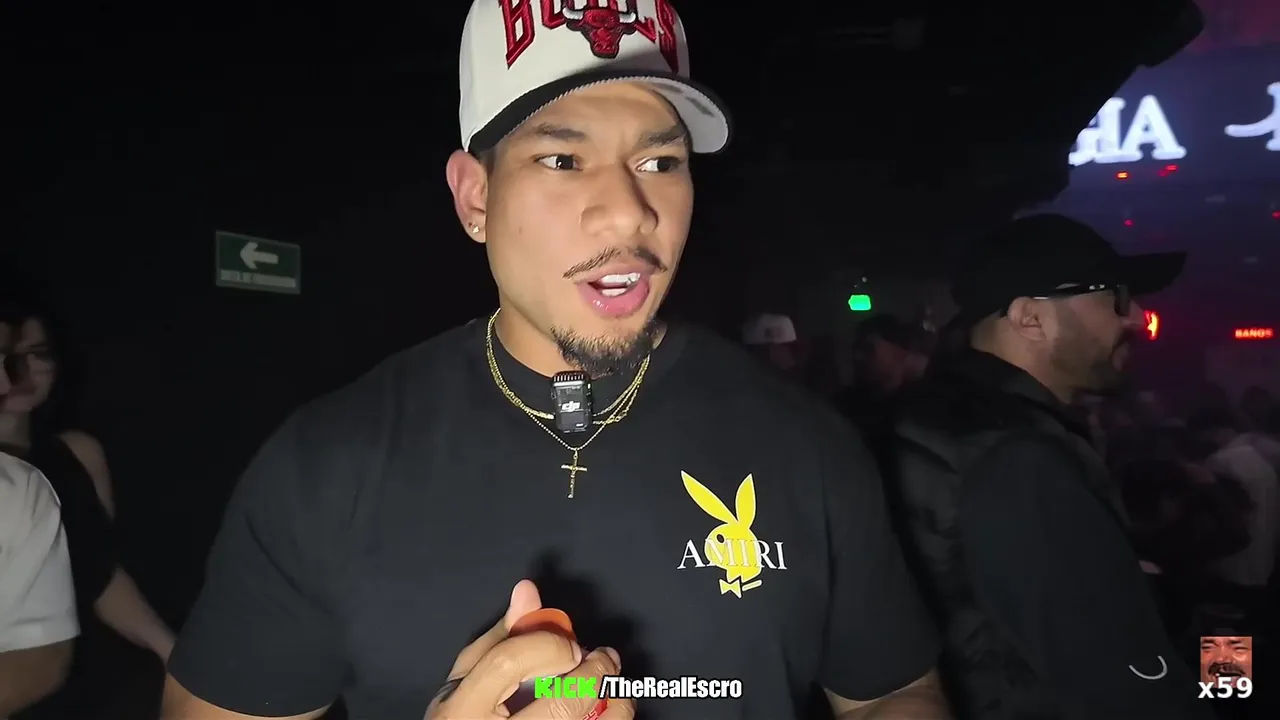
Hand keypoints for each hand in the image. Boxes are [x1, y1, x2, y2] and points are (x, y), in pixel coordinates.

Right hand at [427, 580, 635, 719]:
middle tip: (605, 658)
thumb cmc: (461, 718)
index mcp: (465, 707)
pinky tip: (606, 710)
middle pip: (560, 706)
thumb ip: (500, 637)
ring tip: (614, 687)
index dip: (549, 645)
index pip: (510, 663)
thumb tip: (529, 592)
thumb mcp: (467, 677)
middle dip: (595, 676)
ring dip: (615, 705)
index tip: (570, 645)